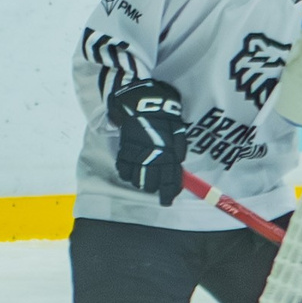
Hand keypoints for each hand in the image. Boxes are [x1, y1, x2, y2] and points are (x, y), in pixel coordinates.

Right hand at [108, 79, 188, 206]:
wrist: (142, 101)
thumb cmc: (164, 114)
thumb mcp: (178, 131)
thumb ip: (178, 149)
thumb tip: (178, 164)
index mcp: (168, 155)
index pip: (169, 181)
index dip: (168, 193)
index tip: (167, 201)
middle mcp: (152, 159)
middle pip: (151, 185)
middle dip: (154, 187)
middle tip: (155, 184)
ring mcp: (136, 156)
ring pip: (136, 180)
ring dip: (140, 181)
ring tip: (143, 176)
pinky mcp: (123, 151)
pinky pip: (123, 170)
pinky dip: (127, 172)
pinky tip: (131, 168)